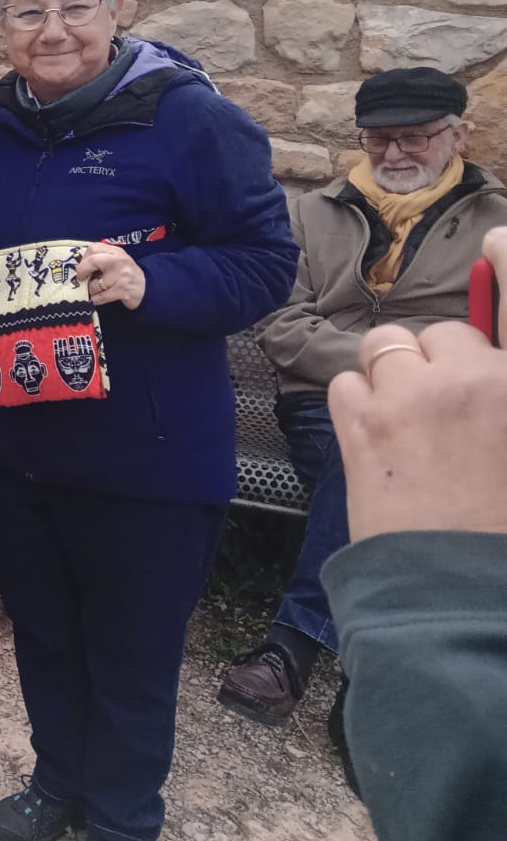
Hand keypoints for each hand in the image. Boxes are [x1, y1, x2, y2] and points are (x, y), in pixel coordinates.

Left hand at [77, 243, 145, 309]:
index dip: (83, 258)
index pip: (94, 248)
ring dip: (89, 290)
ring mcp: (122, 276)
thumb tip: (78, 266)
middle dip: (82, 271)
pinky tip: (95, 299)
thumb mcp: (116, 260)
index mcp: (116, 251)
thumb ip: (101, 258)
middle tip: (81, 279)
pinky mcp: (122, 291)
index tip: (81, 266)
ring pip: (94, 284)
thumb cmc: (125, 274)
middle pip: (93, 260)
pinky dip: (94, 299)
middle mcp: (120, 261)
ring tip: (92, 291)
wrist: (146, 288)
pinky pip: (100, 297)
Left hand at [327, 226, 506, 539]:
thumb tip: (478, 338)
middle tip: (453, 413)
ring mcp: (413, 400)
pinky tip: (380, 439)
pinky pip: (348, 383)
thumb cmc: (501, 532)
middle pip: (445, 333)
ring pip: (386, 347)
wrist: (461, 600)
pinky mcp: (362, 426)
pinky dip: (359, 403)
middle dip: (444, 362)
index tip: (495, 239)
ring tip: (412, 424)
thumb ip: (496, 389)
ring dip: (394, 375)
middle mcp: (475, 380)